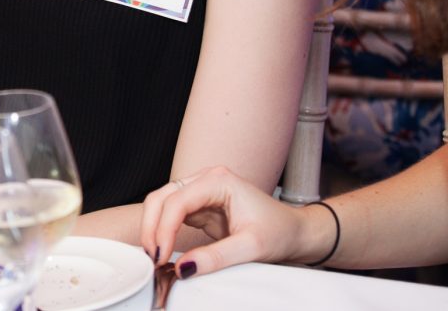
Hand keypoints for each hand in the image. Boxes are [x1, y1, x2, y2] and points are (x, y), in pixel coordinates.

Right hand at [139, 166, 318, 277]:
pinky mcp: (200, 206)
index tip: (161, 256)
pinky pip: (172, 215)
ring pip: (162, 204)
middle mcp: (206, 180)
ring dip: (154, 228)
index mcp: (219, 181)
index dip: (164, 228)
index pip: (178, 200)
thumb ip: (216, 257)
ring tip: (155, 255)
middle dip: (152, 227)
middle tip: (152, 257)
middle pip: (163, 197)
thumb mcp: (251, 247)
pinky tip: (163, 249)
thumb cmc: (280, 232)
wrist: (295, 232)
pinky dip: (162, 231)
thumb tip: (183, 268)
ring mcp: (202, 192)